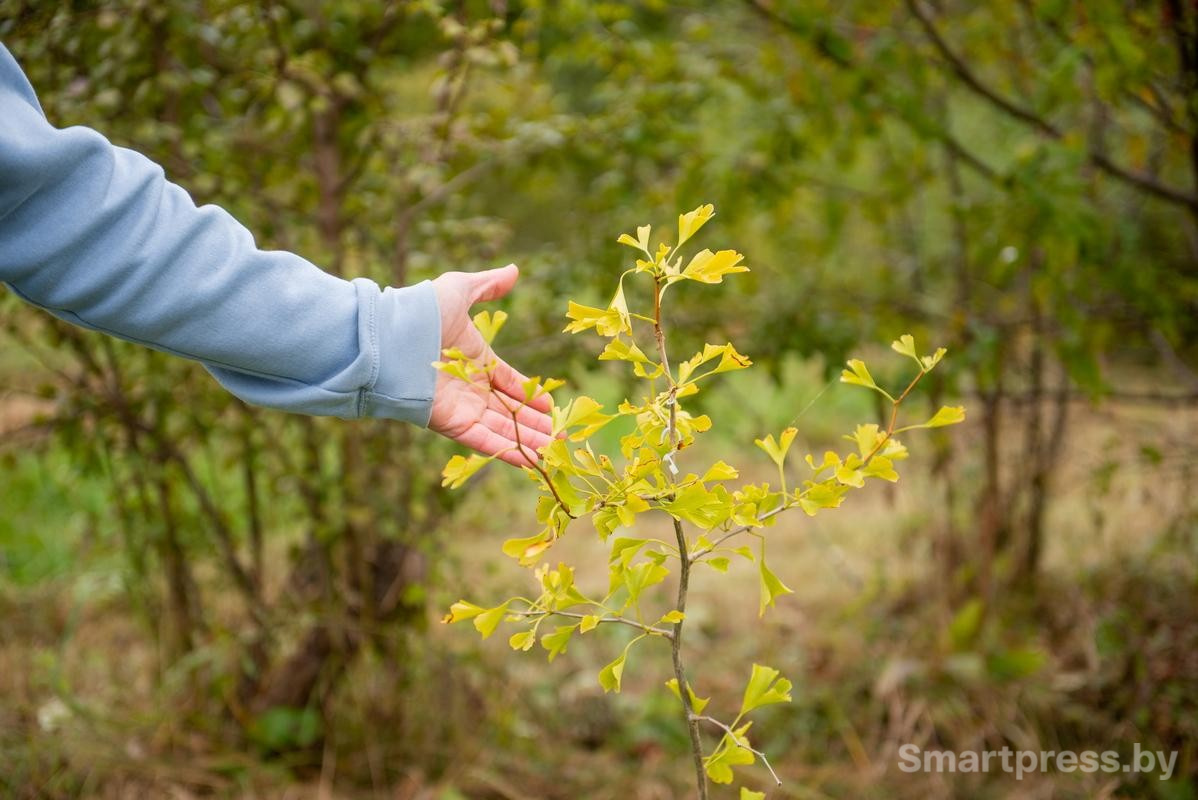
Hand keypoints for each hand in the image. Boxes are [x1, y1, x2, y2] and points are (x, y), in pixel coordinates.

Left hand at [428, 264, 553, 466]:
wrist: (389, 336)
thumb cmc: (422, 311)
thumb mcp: (459, 290)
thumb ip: (487, 285)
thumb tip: (514, 271)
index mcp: (475, 360)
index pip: (509, 382)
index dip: (531, 395)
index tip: (552, 406)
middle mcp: (470, 387)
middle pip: (509, 411)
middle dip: (535, 424)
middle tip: (561, 434)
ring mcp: (460, 407)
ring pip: (501, 430)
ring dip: (527, 442)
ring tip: (553, 451)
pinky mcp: (451, 423)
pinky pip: (483, 441)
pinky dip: (506, 451)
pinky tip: (530, 459)